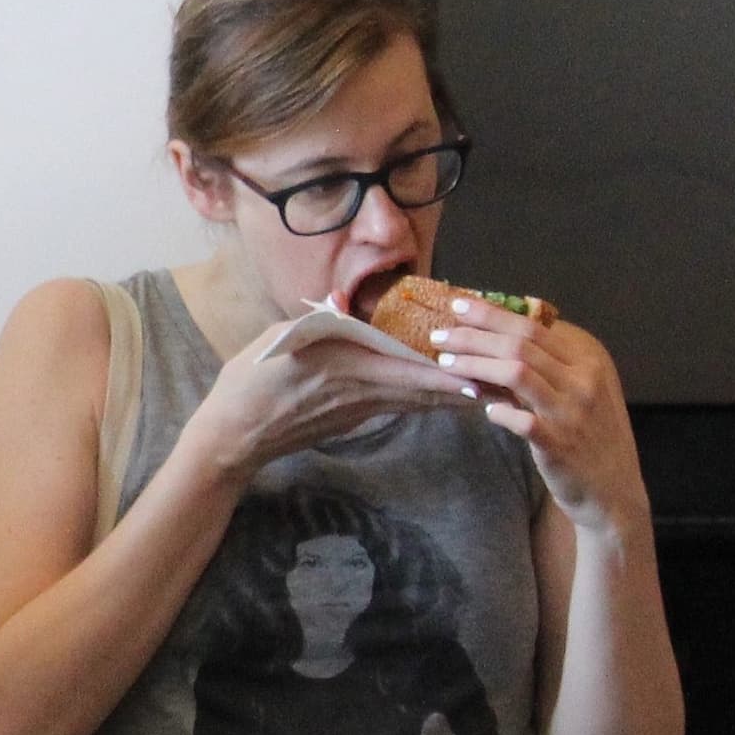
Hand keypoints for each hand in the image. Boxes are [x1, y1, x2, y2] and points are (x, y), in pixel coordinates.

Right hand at [188, 316, 470, 476]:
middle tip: (500, 387)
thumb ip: (318, 319)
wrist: (234, 435)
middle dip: (462, 389)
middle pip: (423, 392)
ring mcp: (357, 411)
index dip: (448, 376)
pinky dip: (423, 400)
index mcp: (346, 368)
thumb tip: (341, 298)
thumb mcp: (279, 338)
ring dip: (448, 398)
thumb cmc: (250, 383)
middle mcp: (360, 393)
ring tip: (484, 392)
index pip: (409, 372)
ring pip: (414, 403)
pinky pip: (397, 407)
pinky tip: (439, 396)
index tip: (482, 375)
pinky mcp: (351, 421)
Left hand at [425, 302, 650, 527]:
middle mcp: (584, 380)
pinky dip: (497, 410)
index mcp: (588, 359)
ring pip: (516, 373)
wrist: (613, 489)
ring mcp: (573, 411)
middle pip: (520, 344)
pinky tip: (483, 407)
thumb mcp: (579, 390)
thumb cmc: (589, 434)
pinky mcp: (559, 443)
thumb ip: (548, 364)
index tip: (459, 306)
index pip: (533, 326)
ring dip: (475, 364)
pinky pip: (521, 419)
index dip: (493, 314)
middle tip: (440, 334)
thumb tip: (497, 335)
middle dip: (474, 334)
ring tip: (445, 362)